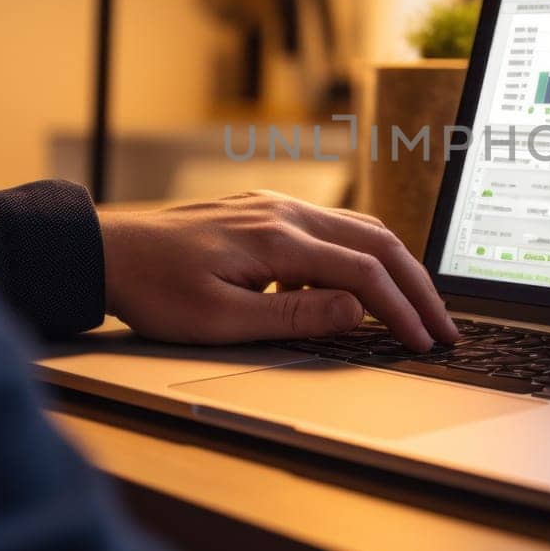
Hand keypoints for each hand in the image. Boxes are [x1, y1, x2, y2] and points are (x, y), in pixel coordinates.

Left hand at [96, 191, 457, 351]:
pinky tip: (357, 290)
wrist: (105, 250)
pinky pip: (333, 229)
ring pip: (360, 229)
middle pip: (377, 242)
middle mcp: (285, 214)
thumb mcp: (220, 321)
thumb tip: (357, 311)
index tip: (424, 342)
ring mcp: (277, 208)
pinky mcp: (266, 213)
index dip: (401, 310)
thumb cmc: (153, 290)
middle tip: (443, 327)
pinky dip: (362, 256)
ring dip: (395, 268)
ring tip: (418, 307)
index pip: (363, 273)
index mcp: (278, 240)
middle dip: (417, 287)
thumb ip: (295, 316)